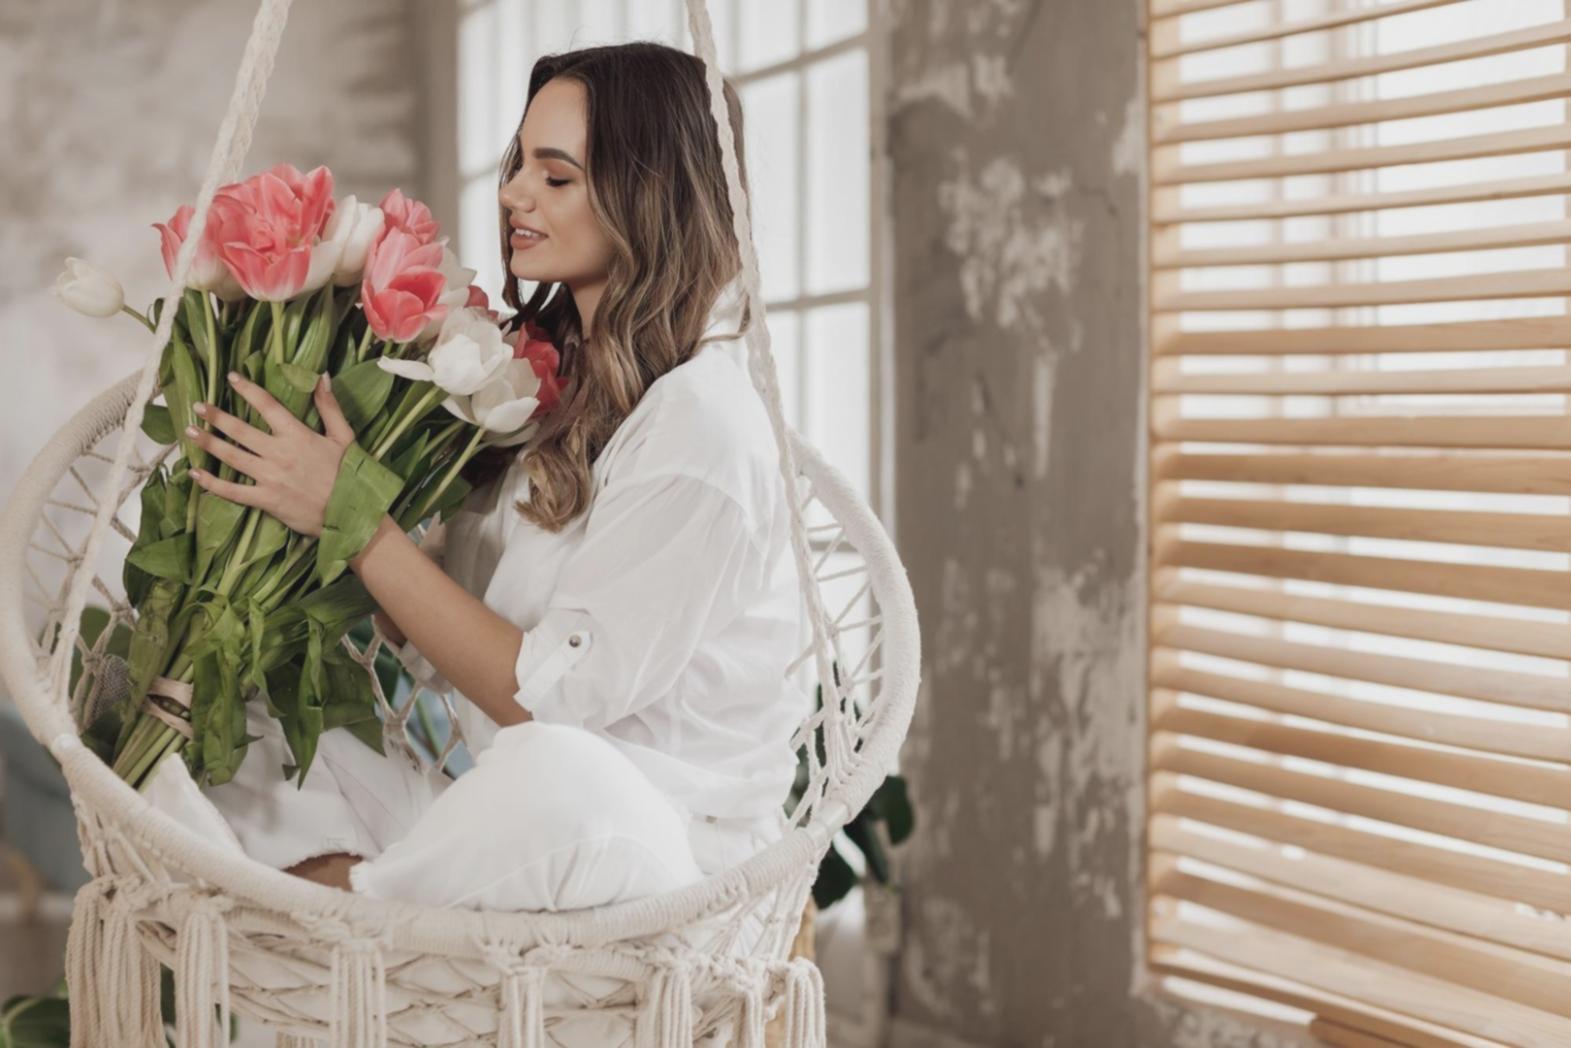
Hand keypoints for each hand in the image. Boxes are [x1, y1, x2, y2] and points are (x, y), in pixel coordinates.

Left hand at [186, 371, 355, 537]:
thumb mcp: (344, 437)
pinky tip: (195, 474)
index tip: (231, 378)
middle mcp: (279, 453)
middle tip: (197, 406)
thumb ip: (329, 406)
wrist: (351, 514)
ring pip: (231, 457)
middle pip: (240, 430)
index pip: (267, 406)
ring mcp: (270, 477)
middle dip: (216, 417)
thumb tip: (321, 376)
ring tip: (189, 432)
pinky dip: (212, 483)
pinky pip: (233, 491)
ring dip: (208, 443)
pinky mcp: (265, 500)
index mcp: (298, 435)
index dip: (248, 390)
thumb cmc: (349, 475)